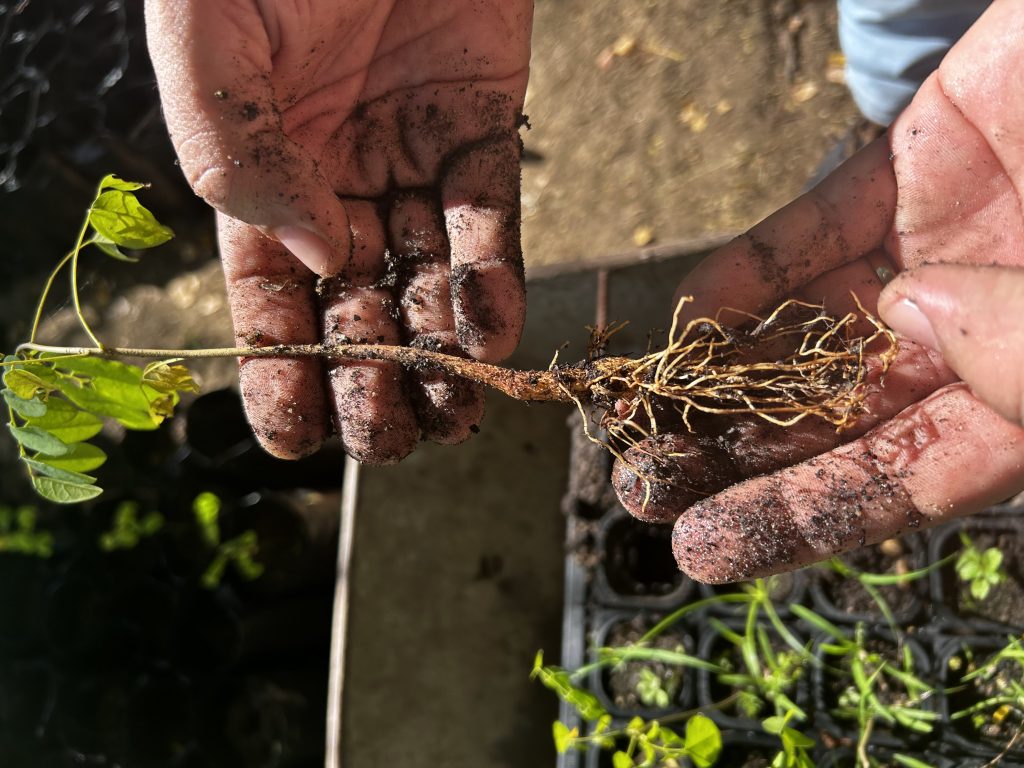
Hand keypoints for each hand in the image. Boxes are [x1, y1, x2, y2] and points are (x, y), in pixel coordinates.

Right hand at [145, 0, 531, 461]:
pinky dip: (494, 276)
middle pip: (357, 300)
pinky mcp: (485, 123)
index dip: (280, 369)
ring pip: (430, 275)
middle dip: (371, 377)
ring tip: (454, 419)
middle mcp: (337, 175)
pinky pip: (493, 212)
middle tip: (387, 444)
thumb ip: (236, 153)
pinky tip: (489, 336)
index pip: (268, 293)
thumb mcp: (210, 42)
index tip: (296, 440)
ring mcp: (413, 154)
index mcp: (260, 169)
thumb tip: (310, 255)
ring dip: (442, 352)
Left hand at [612, 0, 1023, 582]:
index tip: (703, 550)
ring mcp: (941, 251)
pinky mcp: (911, 169)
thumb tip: (909, 321)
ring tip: (637, 415)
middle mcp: (980, 332)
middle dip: (736, 453)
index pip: (905, 478)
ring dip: (723, 370)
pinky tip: (687, 314)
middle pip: (836, 412)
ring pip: (809, 328)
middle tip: (641, 488)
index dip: (801, 516)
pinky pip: (814, 230)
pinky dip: (752, 268)